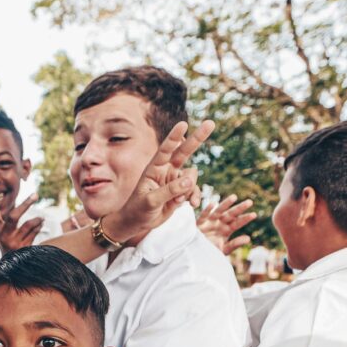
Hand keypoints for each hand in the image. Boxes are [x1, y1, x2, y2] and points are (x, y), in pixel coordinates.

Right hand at [0, 193, 44, 252]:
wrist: (12, 265)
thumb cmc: (8, 243)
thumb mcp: (2, 233)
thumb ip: (3, 219)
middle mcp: (5, 237)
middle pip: (14, 217)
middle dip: (26, 204)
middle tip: (35, 195)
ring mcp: (15, 243)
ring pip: (28, 224)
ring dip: (37, 219)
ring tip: (41, 217)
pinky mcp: (24, 248)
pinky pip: (34, 233)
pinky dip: (38, 226)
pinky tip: (40, 224)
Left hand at [103, 119, 213, 242]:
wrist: (136, 223)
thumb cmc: (137, 210)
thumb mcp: (151, 201)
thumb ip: (169, 190)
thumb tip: (189, 181)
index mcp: (154, 169)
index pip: (165, 150)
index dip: (174, 137)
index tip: (183, 124)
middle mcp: (165, 171)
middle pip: (184, 152)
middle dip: (197, 138)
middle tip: (210, 123)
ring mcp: (174, 181)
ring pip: (191, 176)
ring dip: (190, 188)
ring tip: (180, 201)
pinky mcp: (180, 192)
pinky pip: (193, 190)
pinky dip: (194, 196)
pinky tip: (192, 204)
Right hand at [196, 194, 256, 254]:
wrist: (196, 254)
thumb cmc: (210, 252)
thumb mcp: (224, 249)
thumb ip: (235, 244)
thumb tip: (248, 238)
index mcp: (227, 230)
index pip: (238, 223)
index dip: (245, 219)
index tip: (254, 214)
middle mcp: (219, 224)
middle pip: (231, 214)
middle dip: (239, 208)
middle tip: (250, 202)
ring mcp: (210, 222)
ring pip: (219, 211)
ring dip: (226, 204)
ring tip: (234, 197)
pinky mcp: (200, 223)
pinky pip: (204, 215)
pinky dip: (208, 210)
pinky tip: (213, 204)